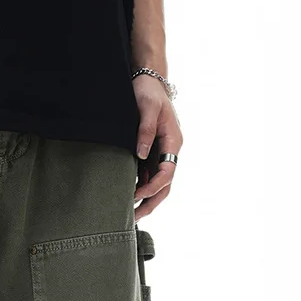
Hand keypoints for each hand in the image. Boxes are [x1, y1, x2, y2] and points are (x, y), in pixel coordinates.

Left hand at [133, 75, 182, 221]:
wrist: (147, 81)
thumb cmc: (148, 93)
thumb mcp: (147, 108)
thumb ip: (144, 132)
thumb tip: (140, 154)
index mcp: (173, 142)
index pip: (167, 173)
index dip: (152, 187)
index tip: (136, 196)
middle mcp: (169, 152)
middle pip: (164, 185)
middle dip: (151, 203)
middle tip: (134, 219)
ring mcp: (160, 154)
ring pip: (156, 184)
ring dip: (145, 200)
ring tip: (129, 215)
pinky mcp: (150, 153)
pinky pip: (147, 176)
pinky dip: (139, 188)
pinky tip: (127, 198)